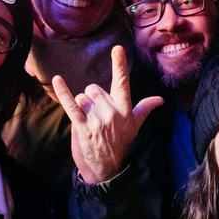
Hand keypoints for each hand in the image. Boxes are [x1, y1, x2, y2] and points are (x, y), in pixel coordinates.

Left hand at [53, 46, 163, 183]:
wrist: (106, 169)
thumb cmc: (120, 144)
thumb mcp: (135, 126)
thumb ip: (145, 109)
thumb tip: (160, 99)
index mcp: (124, 109)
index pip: (122, 83)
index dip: (119, 65)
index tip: (117, 49)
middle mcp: (112, 111)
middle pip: (94, 89)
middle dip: (92, 99)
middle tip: (97, 116)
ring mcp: (96, 119)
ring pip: (82, 97)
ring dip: (82, 106)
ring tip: (89, 122)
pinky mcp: (82, 126)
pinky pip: (71, 105)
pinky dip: (63, 92)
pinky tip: (57, 79)